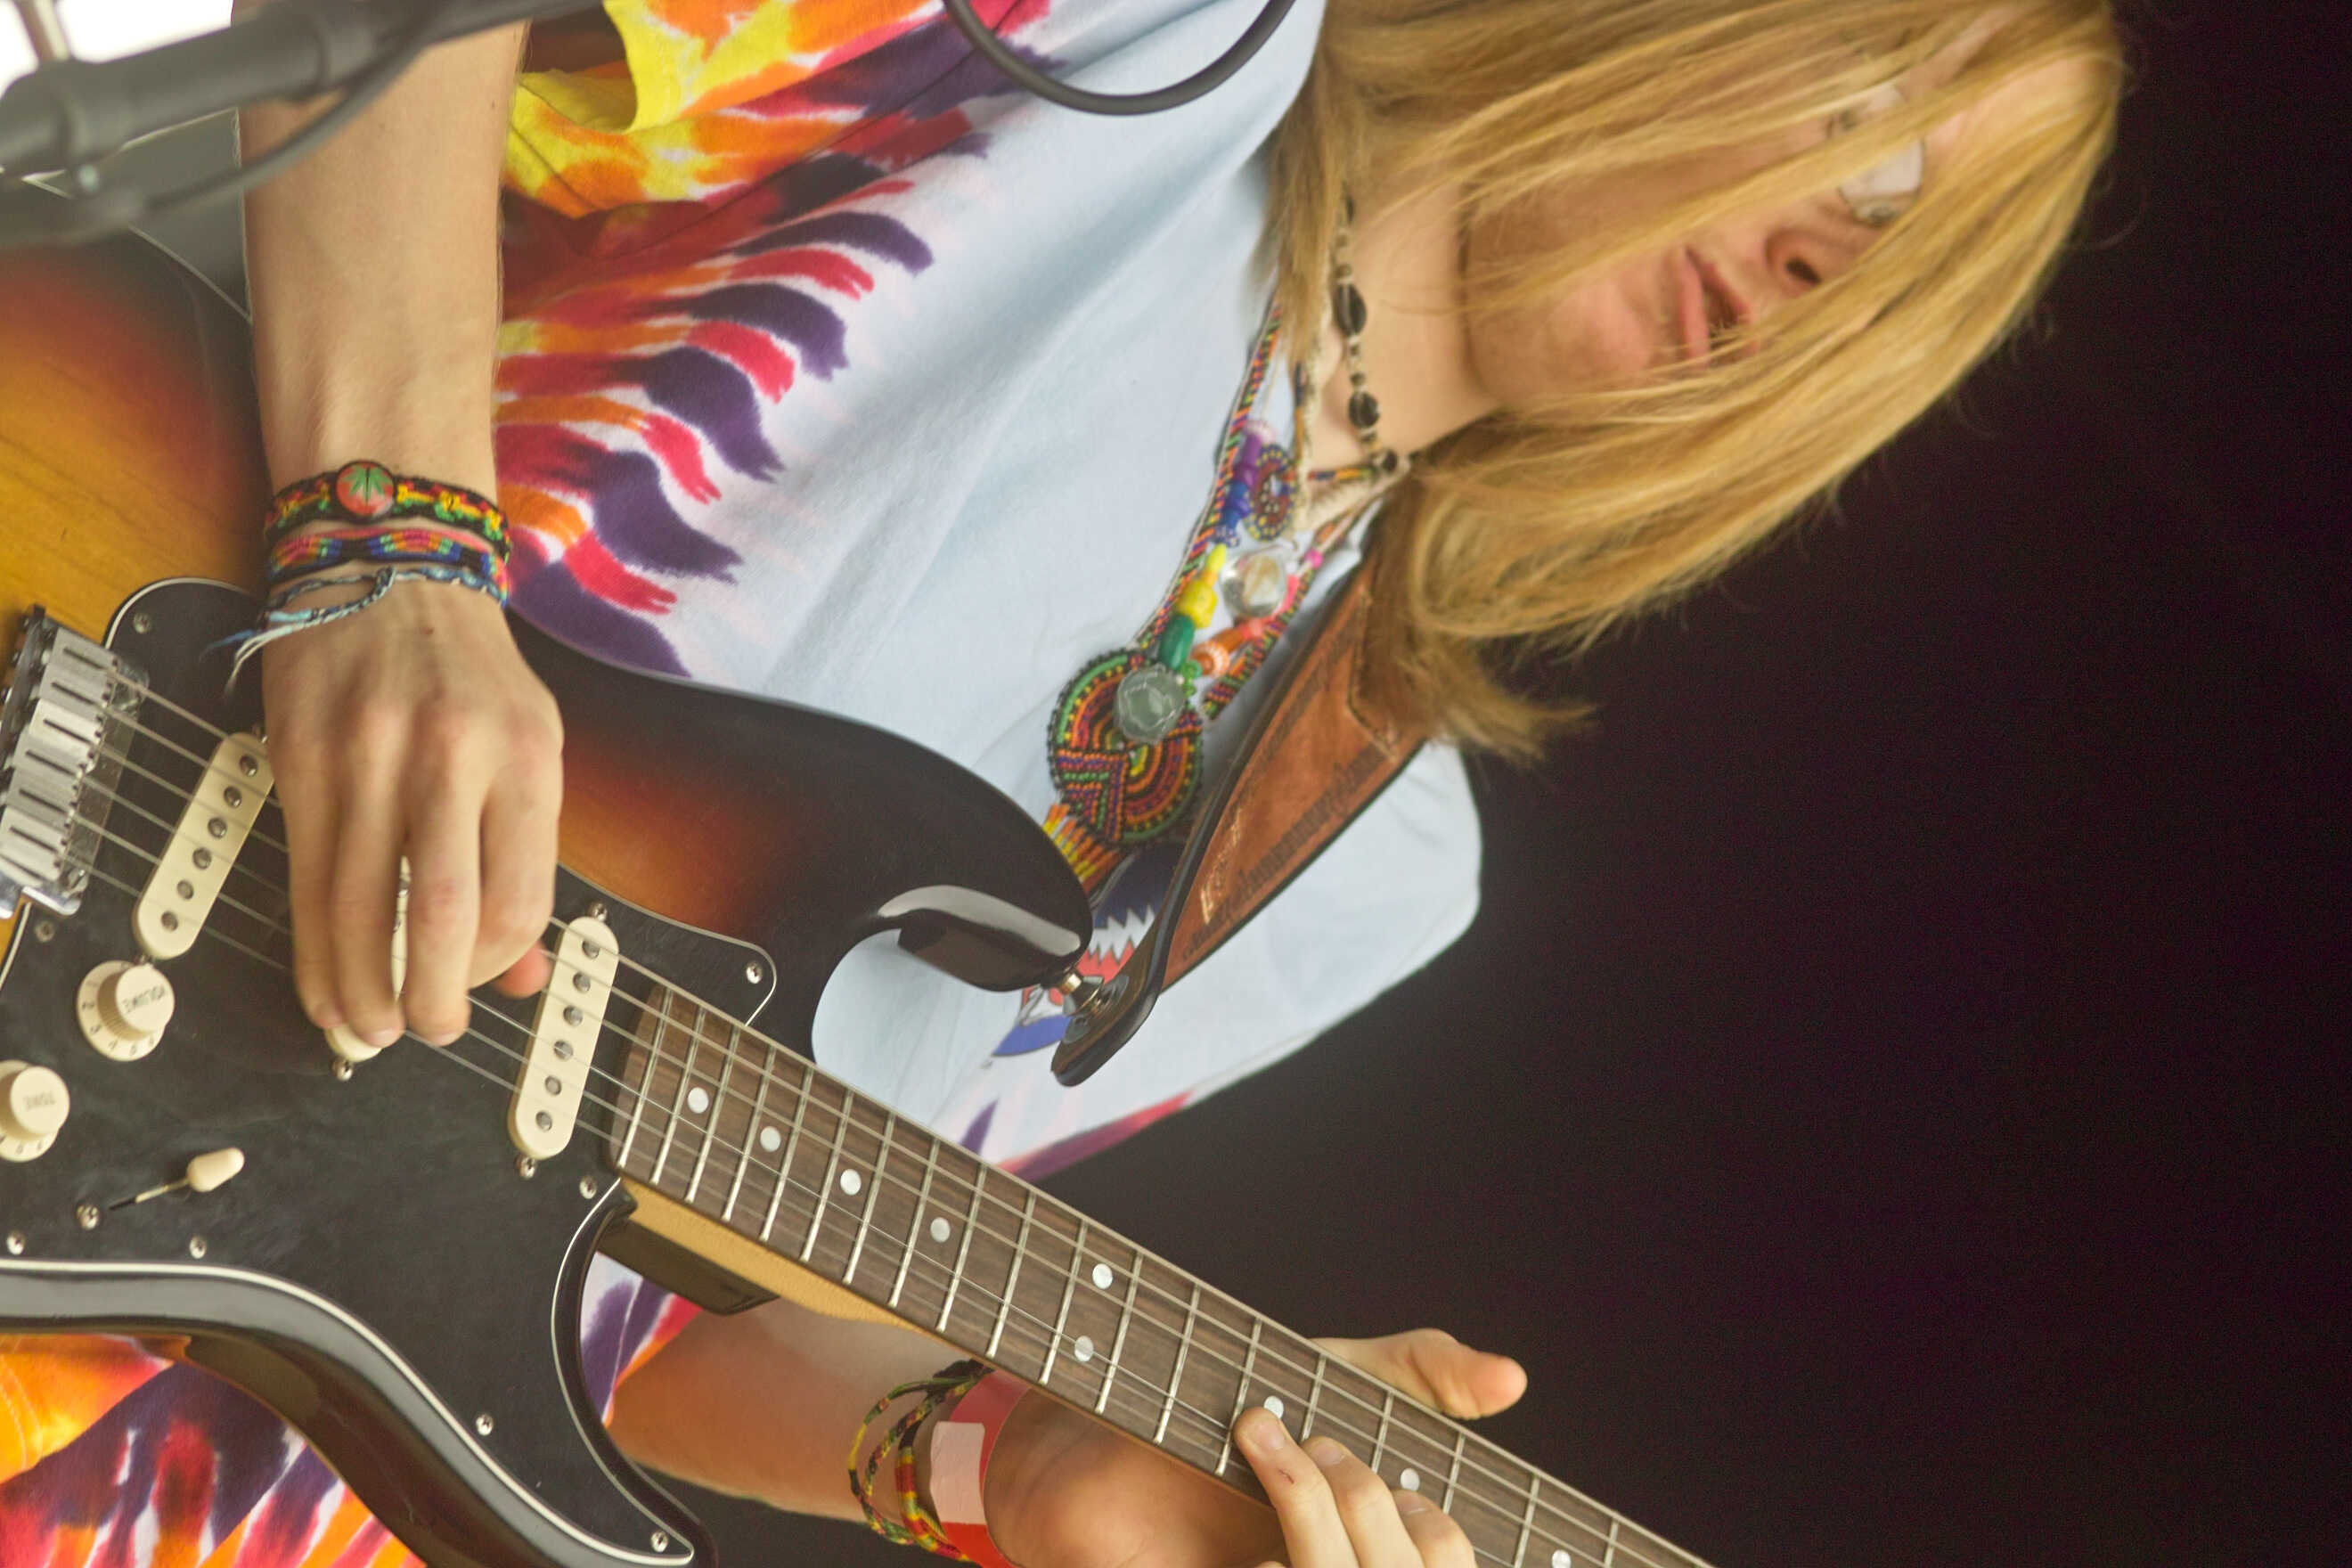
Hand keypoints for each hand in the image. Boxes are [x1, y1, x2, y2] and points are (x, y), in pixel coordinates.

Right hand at [260, 577, 562, 1046]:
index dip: (498, 965)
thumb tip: (527, 977)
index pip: (518, 899)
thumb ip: (530, 858)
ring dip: (361, 988)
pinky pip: (306, 878)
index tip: (484, 985)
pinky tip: (323, 981)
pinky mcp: (301, 756)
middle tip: (425, 1031)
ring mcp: (370, 755)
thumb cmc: (472, 671)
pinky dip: (314, 947)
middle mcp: (451, 757)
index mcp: (527, 758)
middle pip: (440, 915)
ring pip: (359, 908)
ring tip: (368, 1026)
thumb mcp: (533, 747)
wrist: (392, 564)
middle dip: (431, 999)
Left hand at [985, 1328, 1526, 1567]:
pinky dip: (1276, 1553)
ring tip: (1261, 1459)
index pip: (1447, 1553)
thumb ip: (1420, 1372)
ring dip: (1310, 1519)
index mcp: (1378, 1544)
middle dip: (1357, 1502)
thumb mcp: (1328, 1375)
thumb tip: (1514, 1379)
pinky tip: (1236, 1532)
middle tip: (1297, 1444)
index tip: (1350, 1450)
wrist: (1080, 1434)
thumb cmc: (1215, 1402)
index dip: (1424, 1516)